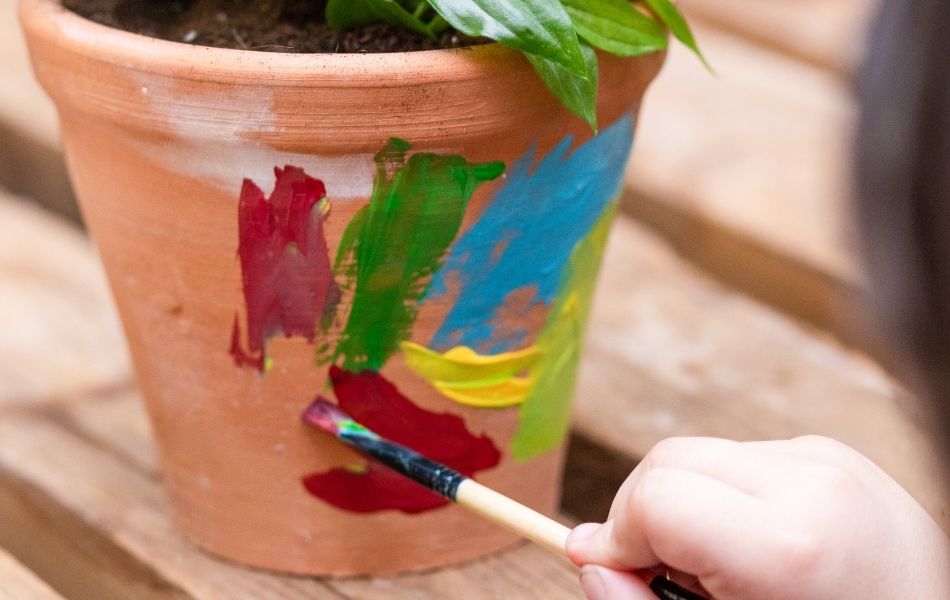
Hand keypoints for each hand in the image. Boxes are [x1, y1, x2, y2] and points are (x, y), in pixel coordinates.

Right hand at [566, 436, 949, 599]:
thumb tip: (590, 558)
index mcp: (791, 542)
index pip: (653, 498)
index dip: (620, 538)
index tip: (619, 572)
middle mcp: (812, 480)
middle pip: (668, 461)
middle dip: (646, 515)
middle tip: (667, 575)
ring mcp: (828, 459)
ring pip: (700, 454)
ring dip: (687, 504)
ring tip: (724, 566)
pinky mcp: (835, 453)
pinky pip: (742, 458)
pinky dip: (725, 495)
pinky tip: (756, 545)